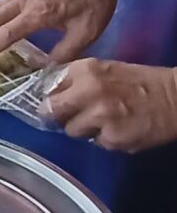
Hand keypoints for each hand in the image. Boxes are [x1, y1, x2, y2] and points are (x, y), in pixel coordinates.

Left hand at [48, 59, 176, 150]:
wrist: (174, 98)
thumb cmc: (138, 83)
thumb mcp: (104, 70)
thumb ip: (76, 80)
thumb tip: (49, 95)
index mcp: (85, 69)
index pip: (49, 86)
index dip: (50, 96)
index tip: (53, 102)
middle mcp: (89, 91)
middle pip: (52, 110)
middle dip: (59, 116)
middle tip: (71, 116)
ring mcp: (100, 116)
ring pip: (72, 131)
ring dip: (83, 130)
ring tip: (104, 121)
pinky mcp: (112, 138)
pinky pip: (95, 143)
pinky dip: (105, 140)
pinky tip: (119, 129)